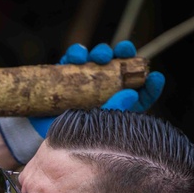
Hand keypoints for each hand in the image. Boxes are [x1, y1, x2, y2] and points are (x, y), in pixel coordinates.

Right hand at [30, 41, 165, 135]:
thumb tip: (132, 94)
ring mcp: (82, 81)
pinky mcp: (64, 75)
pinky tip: (78, 56)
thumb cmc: (71, 138)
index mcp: (115, 104)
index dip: (148, 84)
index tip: (154, 78)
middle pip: (118, 67)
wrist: (38, 140)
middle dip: (123, 55)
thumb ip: (115, 109)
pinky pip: (71, 59)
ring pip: (97, 59)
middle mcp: (101, 89)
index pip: (137, 92)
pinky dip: (76, 54)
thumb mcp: (97, 126)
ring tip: (101, 56)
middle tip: (124, 52)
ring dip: (101, 52)